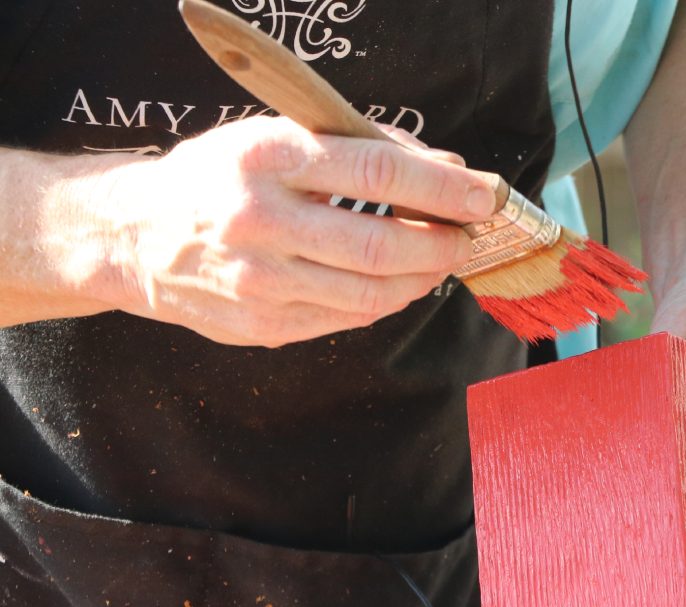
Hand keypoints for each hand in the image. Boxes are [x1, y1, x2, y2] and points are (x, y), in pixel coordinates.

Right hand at [96, 115, 495, 345]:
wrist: (139, 236)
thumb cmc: (218, 179)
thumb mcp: (275, 138)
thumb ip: (359, 149)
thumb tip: (444, 171)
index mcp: (266, 158)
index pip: (377, 174)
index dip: (442, 190)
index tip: (484, 196)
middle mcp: (260, 222)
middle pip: (381, 246)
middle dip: (442, 245)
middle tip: (467, 238)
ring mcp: (260, 283)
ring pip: (371, 294)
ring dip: (422, 280)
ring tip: (440, 262)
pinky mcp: (263, 325)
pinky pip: (348, 318)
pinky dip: (386, 302)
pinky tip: (400, 285)